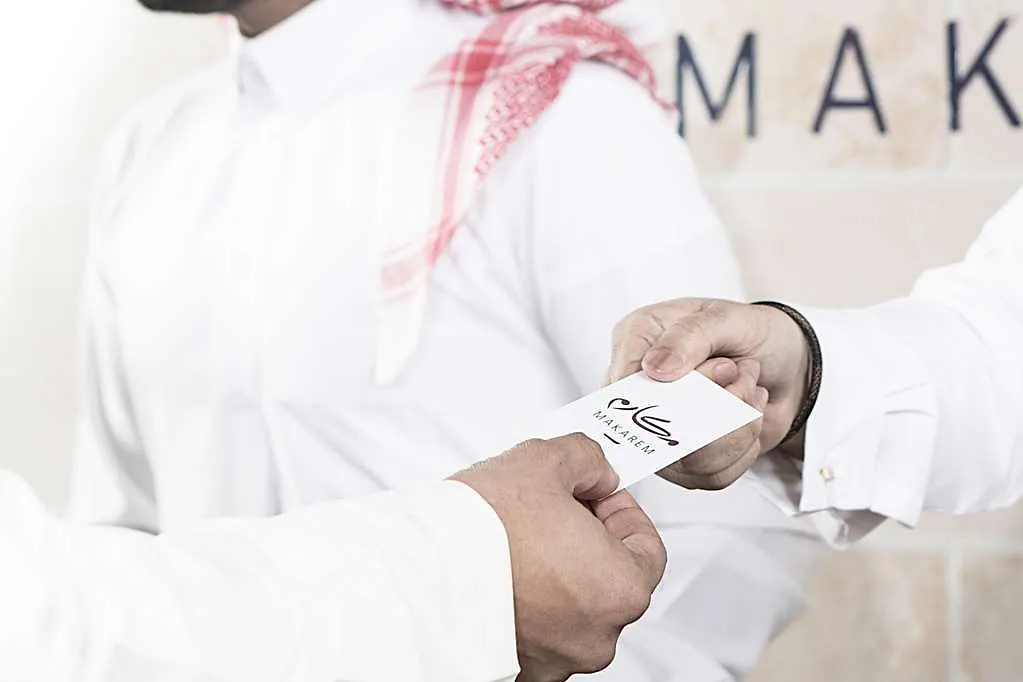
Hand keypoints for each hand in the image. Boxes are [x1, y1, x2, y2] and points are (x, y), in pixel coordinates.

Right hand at [452, 434, 666, 681]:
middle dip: (583, 540)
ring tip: (515, 541)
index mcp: (621, 588)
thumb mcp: (545, 460)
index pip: (647, 547)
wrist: (416, 574)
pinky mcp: (522, 671)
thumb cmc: (480, 530)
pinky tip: (501, 573)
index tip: (594, 494)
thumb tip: (595, 472)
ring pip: (571, 607)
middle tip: (549, 510)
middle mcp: (597, 635)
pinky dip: (526, 605)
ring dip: (554, 574)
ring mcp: (558, 659)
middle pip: (608, 579)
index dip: (618, 510)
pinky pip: (538, 631)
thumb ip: (588, 461)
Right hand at [606, 299, 810, 489]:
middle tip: (737, 371)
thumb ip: (689, 337)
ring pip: (689, 460)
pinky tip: (747, 417)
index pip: (623, 387)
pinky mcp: (689, 461)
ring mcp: (662, 431)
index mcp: (636, 344)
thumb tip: (654, 368)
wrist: (790, 364)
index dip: (672, 391)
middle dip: (716, 406)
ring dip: (735, 427)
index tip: (721, 370)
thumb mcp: (728, 318)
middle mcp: (642, 391)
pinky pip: (710, 477)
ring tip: (747, 390)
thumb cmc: (753, 333)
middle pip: (656, 430)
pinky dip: (743, 449)